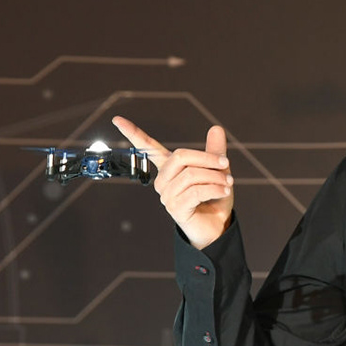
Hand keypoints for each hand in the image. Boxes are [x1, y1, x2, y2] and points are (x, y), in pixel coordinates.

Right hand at [112, 115, 233, 249]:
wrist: (218, 225)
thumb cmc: (215, 197)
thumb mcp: (218, 171)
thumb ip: (215, 150)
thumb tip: (216, 127)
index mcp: (169, 168)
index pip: (148, 148)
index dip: (133, 133)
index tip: (117, 120)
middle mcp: (163, 181)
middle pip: (180, 156)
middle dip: (206, 158)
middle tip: (225, 164)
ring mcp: (167, 196)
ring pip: (190, 175)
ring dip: (215, 177)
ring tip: (228, 183)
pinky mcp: (175, 209)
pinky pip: (195, 191)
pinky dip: (214, 188)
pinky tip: (224, 190)